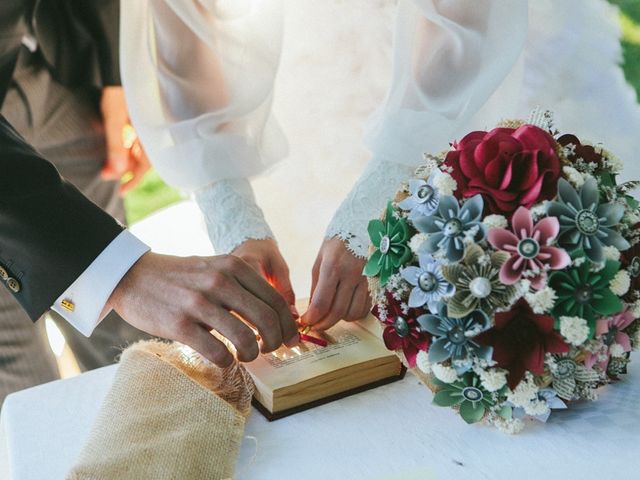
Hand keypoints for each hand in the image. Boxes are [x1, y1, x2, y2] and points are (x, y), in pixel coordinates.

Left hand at [100, 86, 149, 193]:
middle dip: (127, 170)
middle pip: (144, 158)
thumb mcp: (114, 118)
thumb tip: (116, 173)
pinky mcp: (142, 118)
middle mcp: (153, 131)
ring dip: (126, 159)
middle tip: (108, 176)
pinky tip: (120, 149)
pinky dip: (128, 147)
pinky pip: (139, 139)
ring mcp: (148, 125)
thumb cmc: (118, 89)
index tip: (121, 190)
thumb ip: (116, 145)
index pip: (147, 164)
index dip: (134, 179)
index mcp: (152, 133)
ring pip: (141, 149)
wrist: (116, 65)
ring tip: (110, 165)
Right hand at [105, 252, 298, 366]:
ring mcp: (199, 303)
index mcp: (233, 266)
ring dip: (251, 354)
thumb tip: (277, 315)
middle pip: (267, 320)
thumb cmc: (180, 277)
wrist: (132, 275)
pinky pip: (217, 352)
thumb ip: (244, 286)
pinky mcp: (179, 325)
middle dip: (276, 342)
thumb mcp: (215, 268)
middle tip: (269, 350)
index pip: (276, 300)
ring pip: (245, 339)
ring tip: (244, 355)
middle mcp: (219, 282)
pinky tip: (223, 358)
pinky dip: (226, 361)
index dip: (288, 325)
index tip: (290, 339)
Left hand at [302, 237, 370, 330]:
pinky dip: (355, 313)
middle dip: (324, 324)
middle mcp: (351, 274)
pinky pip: (366, 308)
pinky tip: (347, 306)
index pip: (321, 303)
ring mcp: (367, 279)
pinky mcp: (377, 283)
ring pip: (353, 313)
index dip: (312, 318)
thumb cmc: (339, 240)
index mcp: (333, 266)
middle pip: (337, 312)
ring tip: (332, 312)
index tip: (306, 321)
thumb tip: (313, 308)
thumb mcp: (321, 258)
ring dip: (340, 319)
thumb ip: (317, 284)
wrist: (366, 225)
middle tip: (316, 325)